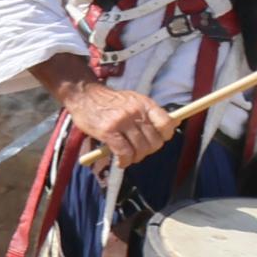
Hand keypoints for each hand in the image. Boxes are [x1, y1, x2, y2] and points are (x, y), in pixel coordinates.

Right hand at [55, 76, 177, 167]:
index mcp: (145, 104)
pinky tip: (120, 162)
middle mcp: (136, 112)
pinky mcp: (108, 131)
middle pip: (155, 141)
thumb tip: (172, 125)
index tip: (156, 140)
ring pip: (141, 149)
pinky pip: (124, 152)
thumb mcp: (134, 100)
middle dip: (149, 151)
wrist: (83, 94)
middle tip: (139, 152)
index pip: (167, 124)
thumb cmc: (109, 100)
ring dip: (136, 158)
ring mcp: (122, 122)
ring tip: (128, 158)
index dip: (165, 136)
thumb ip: (149, 113)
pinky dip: (125, 161)